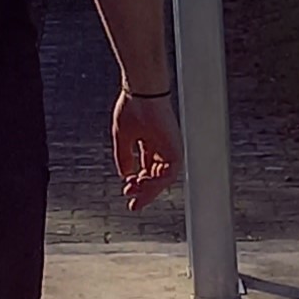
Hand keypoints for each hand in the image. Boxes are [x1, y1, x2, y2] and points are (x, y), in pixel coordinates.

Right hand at [112, 89, 181, 210]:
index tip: (125, 193)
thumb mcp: (122, 136)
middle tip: (132, 204)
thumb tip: (125, 175)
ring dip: (149, 190)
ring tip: (135, 195)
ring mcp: (171, 149)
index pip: (146, 170)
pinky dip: (157, 182)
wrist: (141, 93)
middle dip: (144, 192)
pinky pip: (170, 173)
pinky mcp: (176, 149)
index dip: (137, 183)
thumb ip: (124, 157)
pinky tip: (143, 185)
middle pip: (155, 177)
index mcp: (150, 143)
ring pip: (164, 179)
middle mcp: (162, 148)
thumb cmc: (131, 108)